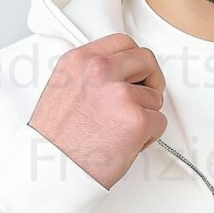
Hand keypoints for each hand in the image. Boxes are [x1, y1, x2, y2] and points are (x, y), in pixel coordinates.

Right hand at [29, 33, 167, 189]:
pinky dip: (149, 136)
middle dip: (150, 80)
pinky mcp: (137, 119)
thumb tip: (118, 74)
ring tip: (121, 131)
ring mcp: (120, 94)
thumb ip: (90, 75)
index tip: (136, 74)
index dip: (134, 61)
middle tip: (144, 98)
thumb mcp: (63, 89)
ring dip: (145, 114)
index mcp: (80, 61)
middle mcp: (99, 71)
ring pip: (155, 96)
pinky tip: (126, 144)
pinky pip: (160, 122)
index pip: (123, 43)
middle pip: (146, 60)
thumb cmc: (56, 141)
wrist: (54, 170)